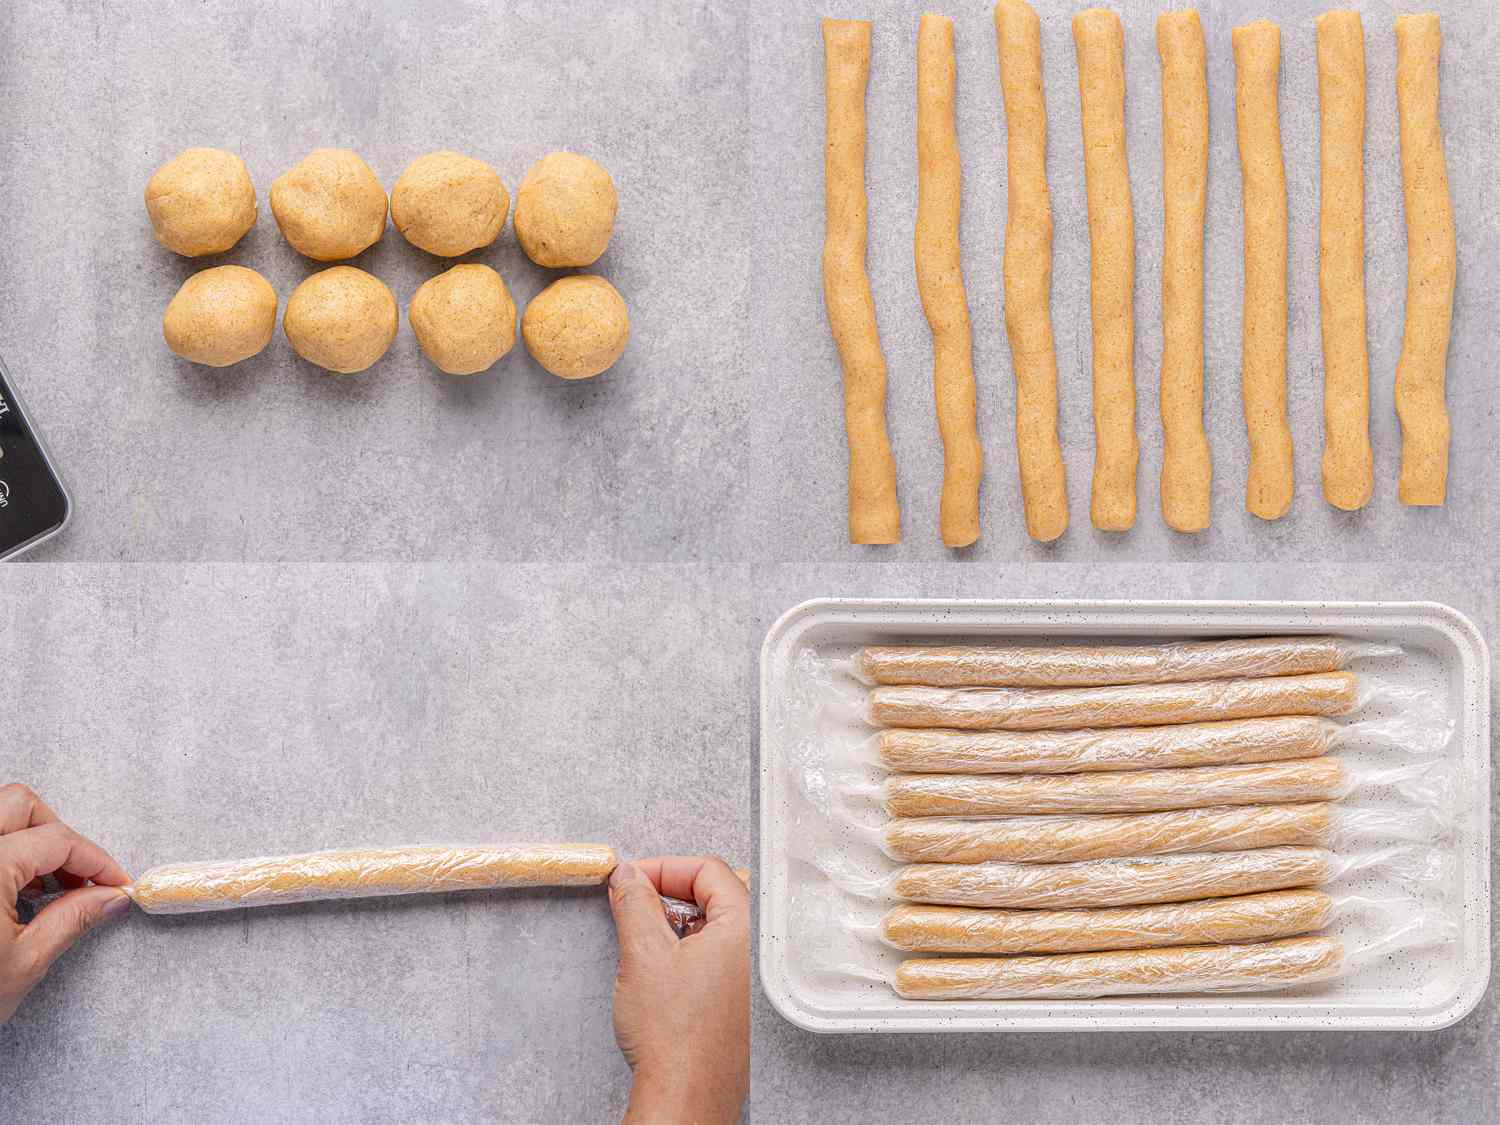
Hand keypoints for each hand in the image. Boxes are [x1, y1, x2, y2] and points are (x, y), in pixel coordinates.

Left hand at [1, 784, 131, 1022]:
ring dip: (30, 840)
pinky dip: (4, 854)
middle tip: (80, 876)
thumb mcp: (24, 961)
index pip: (58, 840)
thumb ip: (73, 918)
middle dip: (59, 835)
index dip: (96, 860)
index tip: (115, 881)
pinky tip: (13, 891)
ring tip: (46, 885)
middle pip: (21, 806)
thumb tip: (109, 896)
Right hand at [608, 856, 748, 1124]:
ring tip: (652, 938)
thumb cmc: (673, 1035)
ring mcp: (763, 975)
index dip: (664, 868)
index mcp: (750, 925)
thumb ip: (635, 902)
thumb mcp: (643, 954)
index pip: (708, 869)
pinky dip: (701, 946)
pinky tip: (671, 967)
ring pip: (727, 923)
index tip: (633, 878)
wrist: (685, 1095)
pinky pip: (731, 953)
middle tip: (643, 902)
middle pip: (723, 891)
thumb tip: (629, 875)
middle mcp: (765, 946)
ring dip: (687, 920)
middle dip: (678, 891)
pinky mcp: (753, 999)